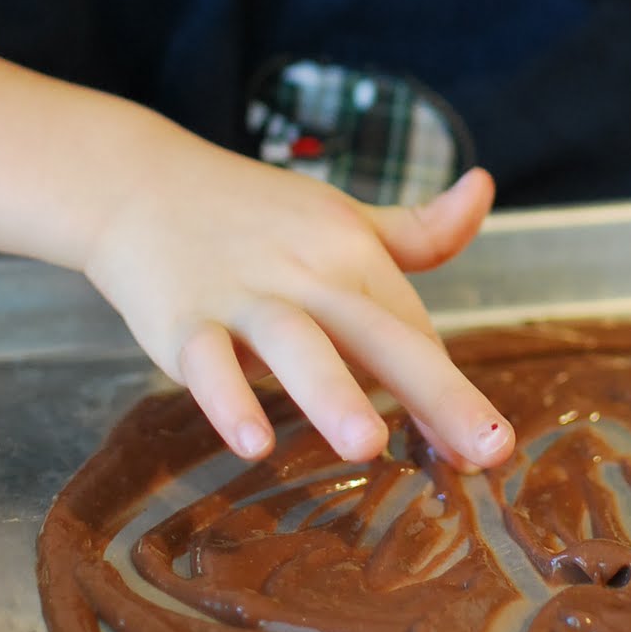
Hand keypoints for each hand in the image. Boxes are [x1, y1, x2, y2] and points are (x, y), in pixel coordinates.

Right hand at [83, 124, 513, 470]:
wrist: (140, 183)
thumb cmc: (256, 214)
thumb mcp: (343, 215)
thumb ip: (419, 228)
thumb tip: (484, 186)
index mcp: (354, 253)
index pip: (413, 329)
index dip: (450, 391)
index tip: (490, 446)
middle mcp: (309, 273)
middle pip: (380, 334)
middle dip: (437, 393)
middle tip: (488, 448)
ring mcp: (244, 297)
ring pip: (296, 345)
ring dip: (332, 393)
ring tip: (367, 445)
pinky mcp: (182, 320)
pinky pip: (207, 363)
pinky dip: (227, 399)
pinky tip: (253, 442)